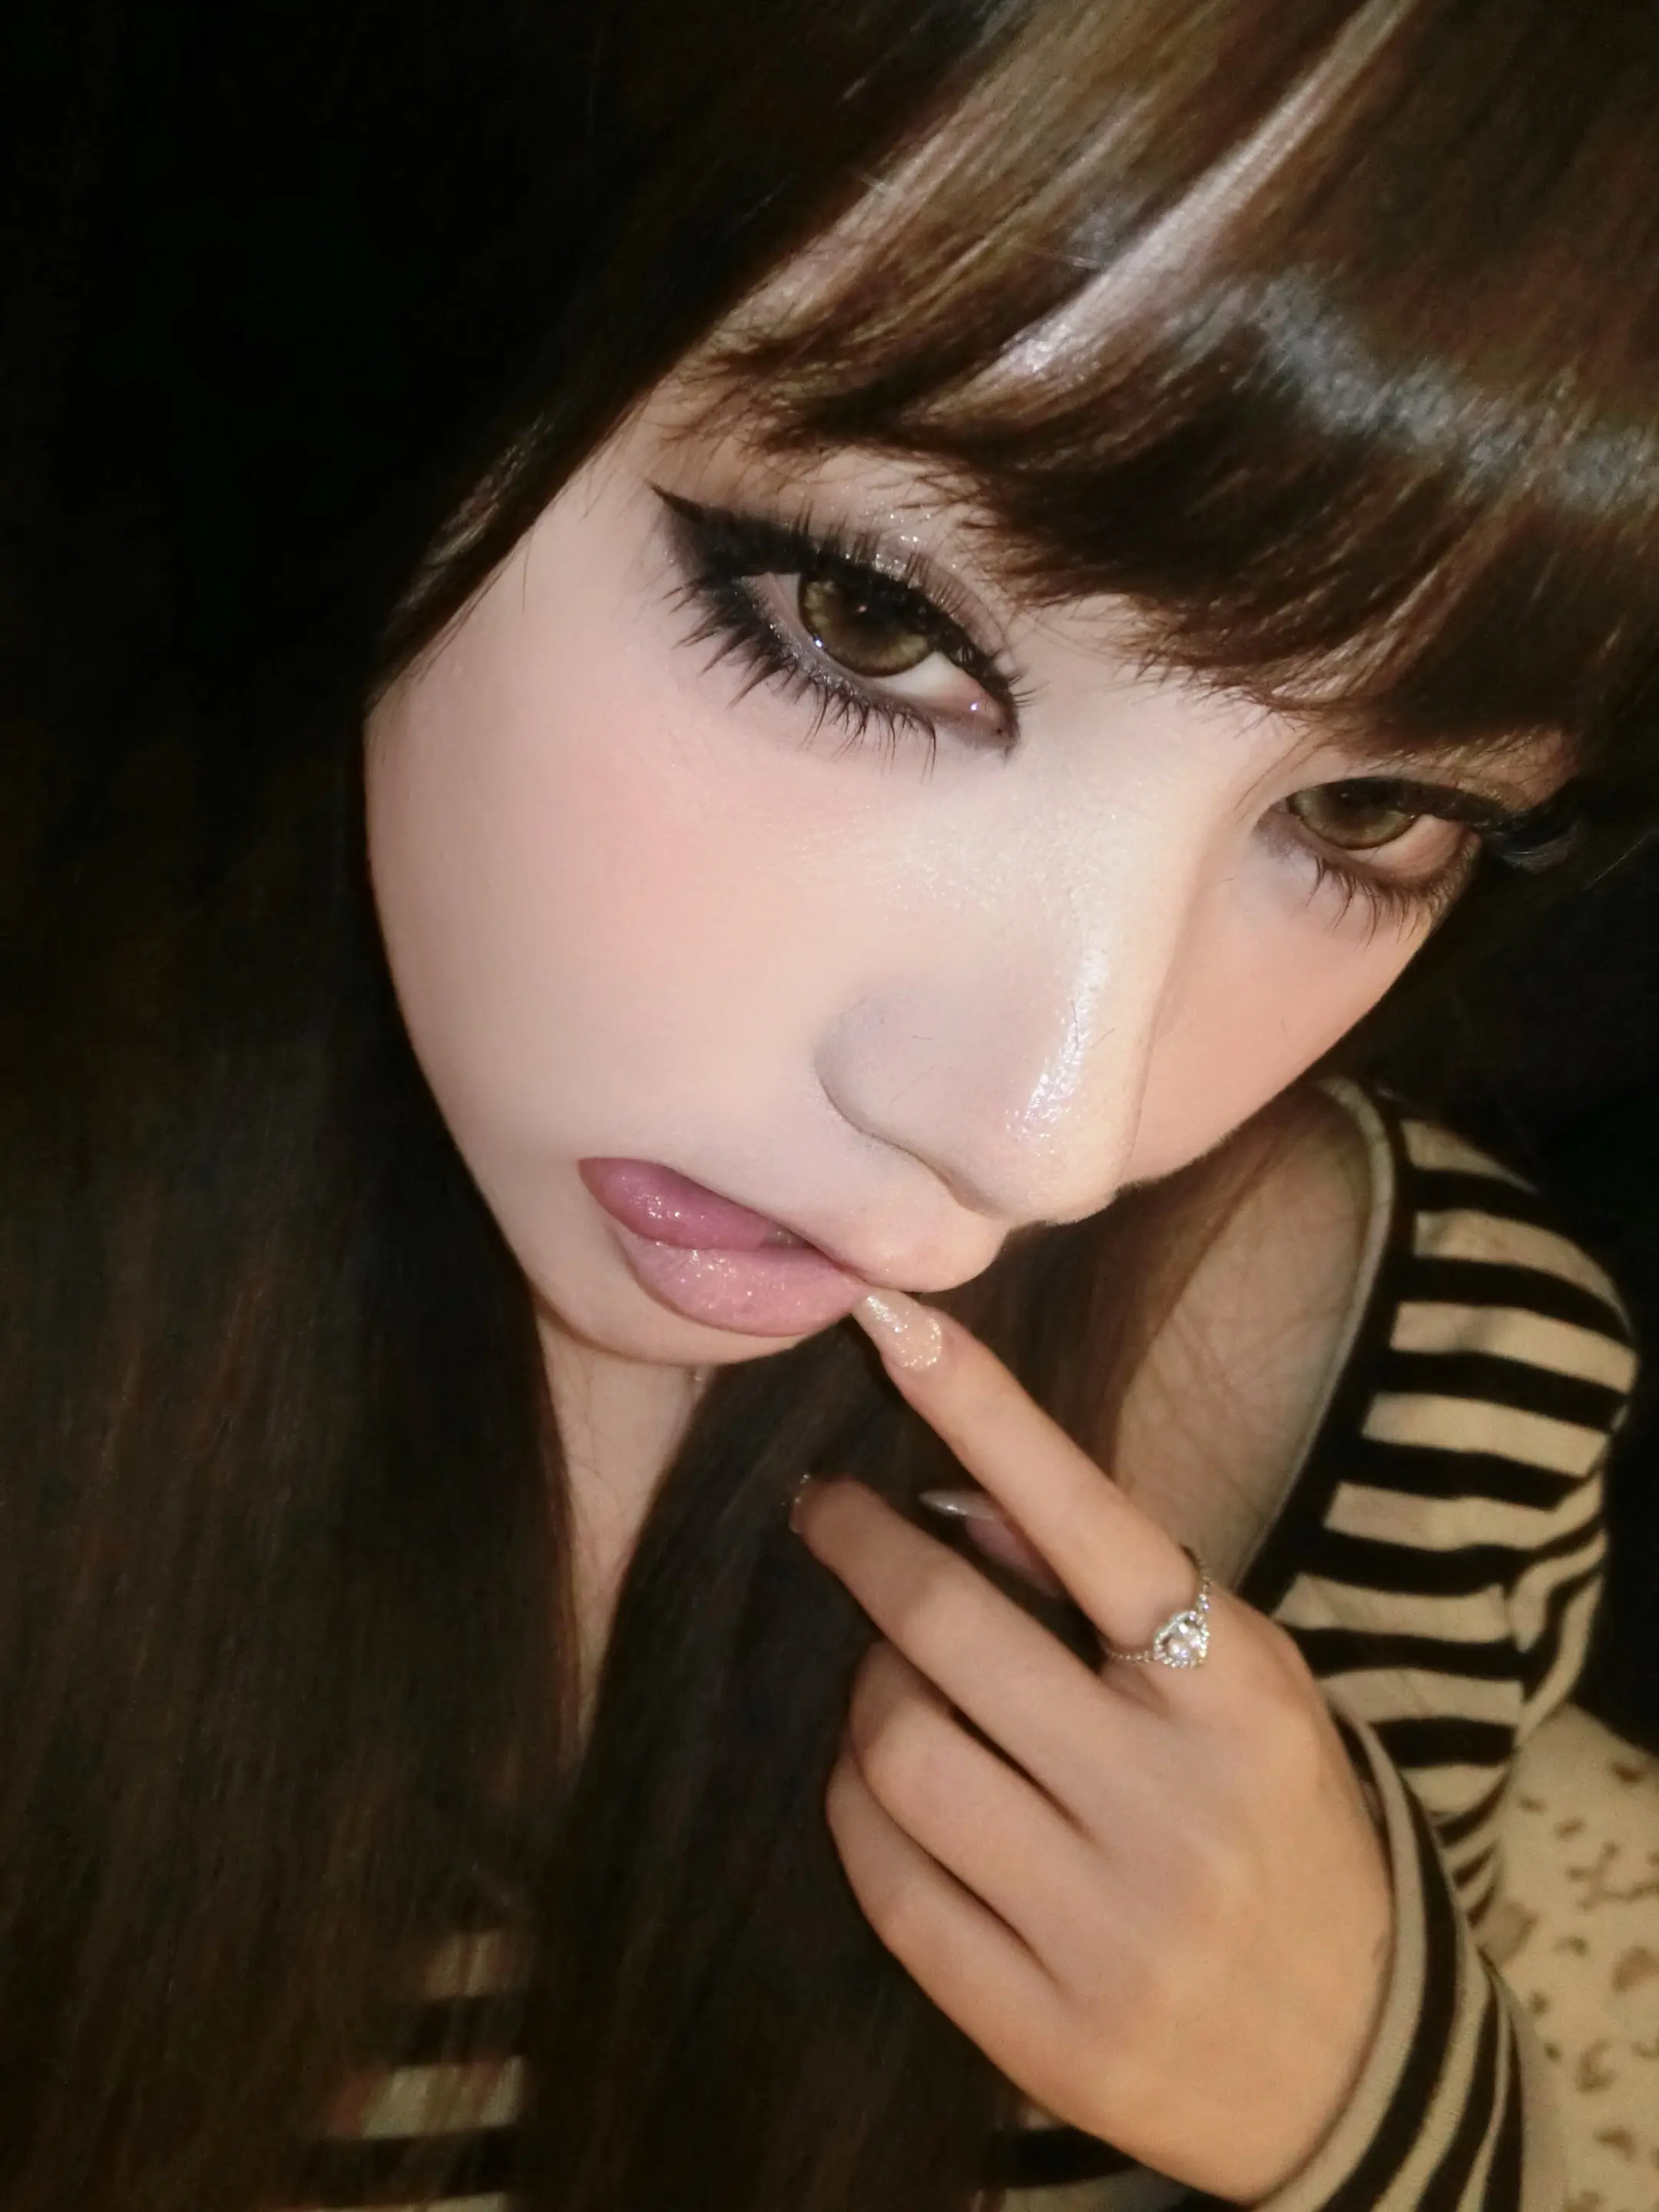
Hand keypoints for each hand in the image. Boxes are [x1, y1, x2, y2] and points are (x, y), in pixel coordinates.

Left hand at [790, 1290, 1391, 2202]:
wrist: (1350, 2063)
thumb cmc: (1275, 1823)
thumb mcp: (1243, 1687)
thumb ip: (1115, 1593)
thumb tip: (958, 1487)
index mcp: (1238, 1694)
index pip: (1090, 1525)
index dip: (982, 1412)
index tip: (891, 1325)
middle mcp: (1174, 1805)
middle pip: (949, 1636)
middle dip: (861, 1550)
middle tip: (828, 1514)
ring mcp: (1105, 1927)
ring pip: (897, 1753)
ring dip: (867, 1693)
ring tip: (889, 1681)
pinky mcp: (1040, 2030)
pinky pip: (887, 1881)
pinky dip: (860, 1808)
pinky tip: (885, 1786)